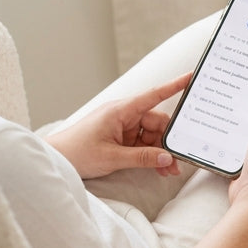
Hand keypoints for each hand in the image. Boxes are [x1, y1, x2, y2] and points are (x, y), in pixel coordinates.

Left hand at [46, 73, 191, 178]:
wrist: (56, 160)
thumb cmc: (76, 152)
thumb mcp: (112, 157)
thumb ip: (142, 157)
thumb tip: (167, 158)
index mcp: (120, 111)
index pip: (153, 95)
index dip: (174, 86)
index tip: (191, 77)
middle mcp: (124, 115)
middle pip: (157, 123)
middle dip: (169, 143)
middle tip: (177, 162)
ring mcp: (123, 127)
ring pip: (152, 136)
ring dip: (161, 153)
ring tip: (168, 170)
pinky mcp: (121, 139)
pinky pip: (144, 144)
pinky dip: (152, 155)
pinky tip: (158, 168)